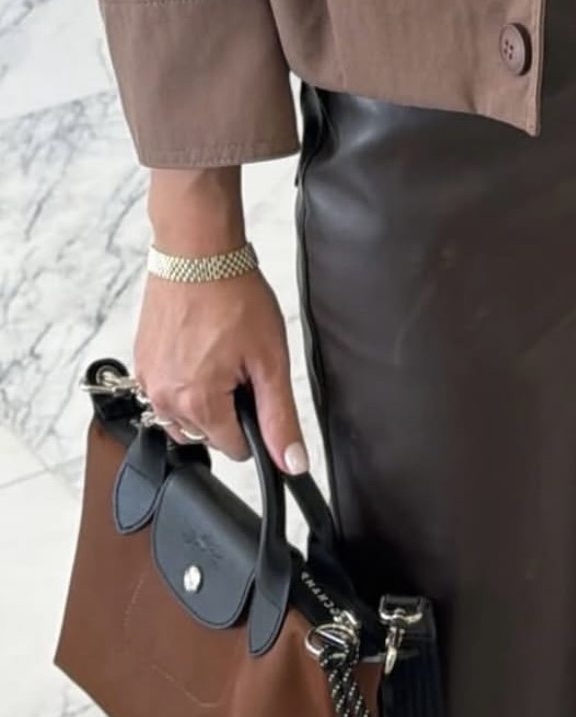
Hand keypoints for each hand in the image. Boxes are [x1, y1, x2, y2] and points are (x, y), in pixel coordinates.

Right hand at [135, 168, 308, 473]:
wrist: (197, 253)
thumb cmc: (234, 298)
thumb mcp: (270, 363)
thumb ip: (280, 418)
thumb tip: (291, 463)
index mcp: (196, 404)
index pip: (234, 450)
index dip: (255, 425)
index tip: (257, 389)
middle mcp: (164, 398)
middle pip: (208, 435)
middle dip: (229, 411)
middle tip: (240, 366)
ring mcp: (149, 380)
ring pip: (185, 418)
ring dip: (206, 400)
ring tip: (220, 357)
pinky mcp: (142, 362)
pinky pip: (168, 392)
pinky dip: (187, 382)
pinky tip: (202, 350)